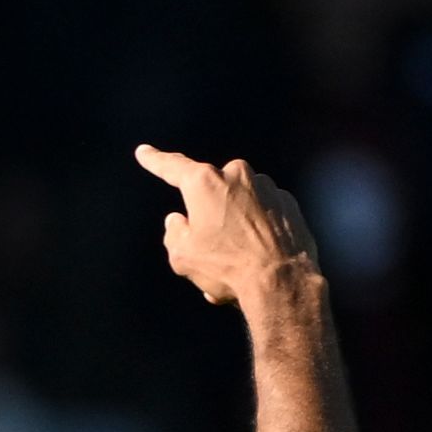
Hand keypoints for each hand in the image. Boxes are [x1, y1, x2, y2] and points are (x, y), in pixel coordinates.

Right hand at [136, 145, 323, 314]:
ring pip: (238, 204)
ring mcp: (266, 187)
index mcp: (205, 183)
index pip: (172, 167)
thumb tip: (178, 221)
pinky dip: (256, 232)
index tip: (144, 152)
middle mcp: (237, 175)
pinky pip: (262, 214)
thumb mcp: (182, 256)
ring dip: (233, 226)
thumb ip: (174, 232)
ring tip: (235, 261)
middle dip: (207, 213)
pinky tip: (256, 259)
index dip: (155, 160)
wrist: (280, 280)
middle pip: (211, 191)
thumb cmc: (227, 266)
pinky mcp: (288, 202)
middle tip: (208, 246)